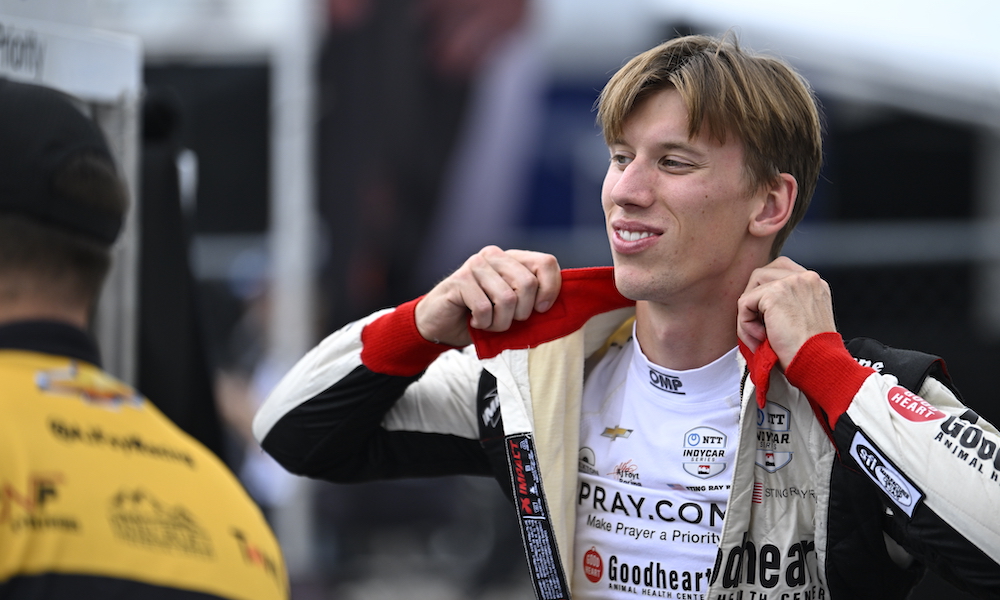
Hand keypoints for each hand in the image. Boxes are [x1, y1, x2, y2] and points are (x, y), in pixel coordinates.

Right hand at [415, 246, 560, 345]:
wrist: (440, 324)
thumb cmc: (480, 317)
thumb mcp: (512, 307)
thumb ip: (532, 299)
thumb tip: (560, 305)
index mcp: (512, 258)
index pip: (546, 263)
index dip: (550, 289)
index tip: (541, 310)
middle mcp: (494, 256)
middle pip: (528, 284)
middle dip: (522, 313)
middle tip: (508, 321)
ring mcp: (475, 265)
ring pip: (507, 299)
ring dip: (501, 322)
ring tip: (490, 323)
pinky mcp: (460, 280)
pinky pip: (485, 308)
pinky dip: (484, 324)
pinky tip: (475, 321)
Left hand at [737, 257, 836, 368]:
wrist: (819, 363)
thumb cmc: (811, 351)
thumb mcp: (804, 320)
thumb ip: (788, 304)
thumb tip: (756, 306)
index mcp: (814, 284)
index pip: (780, 271)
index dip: (765, 294)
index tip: (766, 319)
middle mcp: (805, 278)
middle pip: (761, 275)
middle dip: (753, 301)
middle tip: (759, 327)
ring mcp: (790, 283)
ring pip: (751, 290)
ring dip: (748, 315)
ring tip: (760, 336)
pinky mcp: (774, 294)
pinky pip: (744, 304)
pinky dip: (745, 325)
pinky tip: (762, 339)